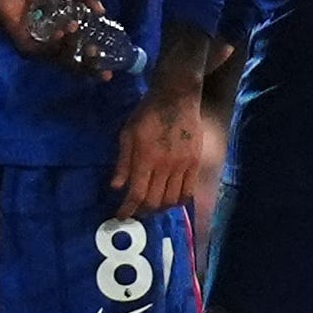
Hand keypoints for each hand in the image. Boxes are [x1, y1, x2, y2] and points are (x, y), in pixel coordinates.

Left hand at [0, 0, 108, 65]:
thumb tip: (102, 10)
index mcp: (62, 30)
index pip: (82, 50)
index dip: (96, 61)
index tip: (111, 70)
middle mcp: (52, 42)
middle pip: (74, 62)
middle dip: (89, 66)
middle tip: (100, 62)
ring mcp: (39, 47)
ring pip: (61, 59)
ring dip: (74, 50)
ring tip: (80, 34)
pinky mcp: (26, 47)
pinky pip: (45, 52)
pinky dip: (56, 43)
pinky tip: (64, 31)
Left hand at [111, 78, 202, 217]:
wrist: (177, 97)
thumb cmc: (147, 113)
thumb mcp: (128, 133)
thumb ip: (123, 162)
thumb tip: (116, 187)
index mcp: (145, 158)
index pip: (136, 193)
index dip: (128, 208)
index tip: (122, 215)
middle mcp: (165, 166)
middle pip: (154, 201)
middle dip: (143, 211)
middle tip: (136, 211)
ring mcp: (183, 165)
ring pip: (172, 199)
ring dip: (160, 208)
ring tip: (153, 206)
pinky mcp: (195, 163)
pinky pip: (188, 191)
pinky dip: (179, 201)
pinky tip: (171, 199)